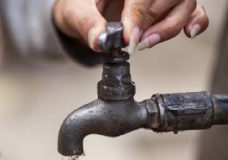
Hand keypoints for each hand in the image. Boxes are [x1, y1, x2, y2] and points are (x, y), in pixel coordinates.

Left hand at [53, 0, 208, 52]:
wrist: (81, 13)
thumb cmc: (79, 7)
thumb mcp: (75, 13)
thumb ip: (88, 25)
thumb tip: (99, 41)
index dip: (139, 13)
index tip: (130, 37)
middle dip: (152, 21)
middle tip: (136, 42)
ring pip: (184, 4)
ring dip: (169, 27)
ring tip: (146, 43)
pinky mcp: (168, 9)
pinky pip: (193, 12)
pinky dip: (195, 22)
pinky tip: (188, 33)